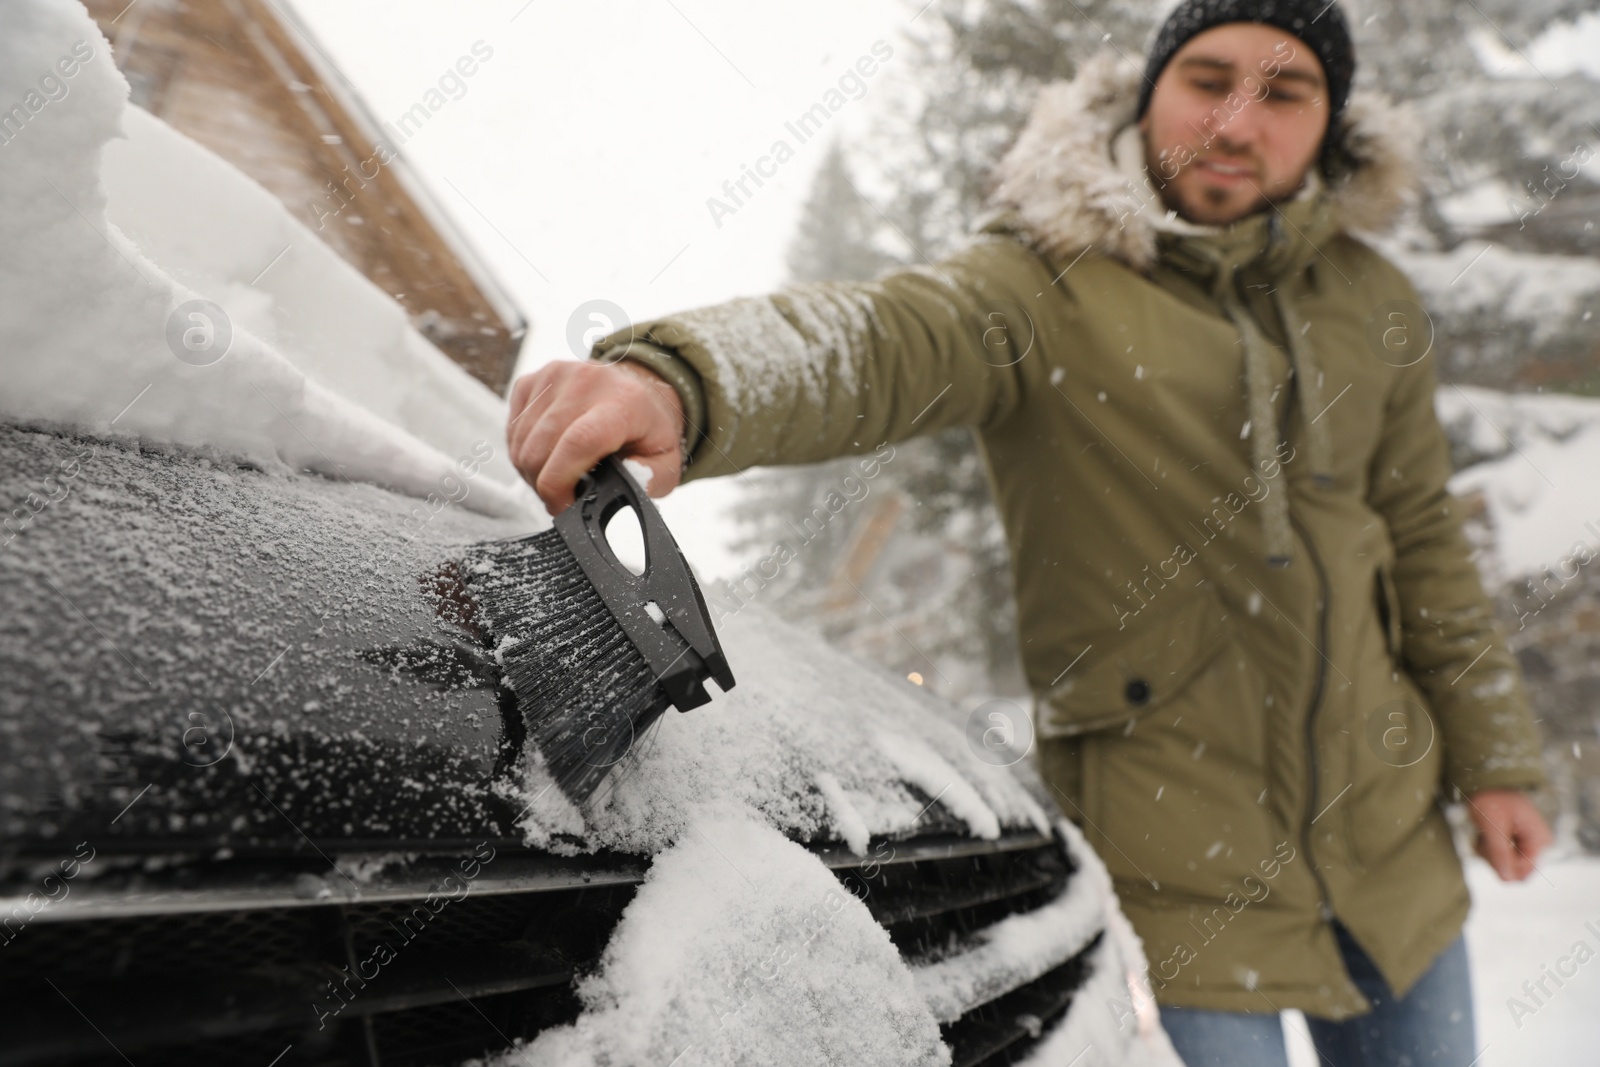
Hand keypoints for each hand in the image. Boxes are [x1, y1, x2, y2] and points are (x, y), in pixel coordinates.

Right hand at [506, 358, 685, 515]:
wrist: (639, 390)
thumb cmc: (648, 429)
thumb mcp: (665, 462)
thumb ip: (646, 482)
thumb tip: (613, 496)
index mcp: (624, 402)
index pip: (577, 443)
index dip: (561, 485)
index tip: (565, 507)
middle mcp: (586, 381)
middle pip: (541, 448)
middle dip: (546, 486)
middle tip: (564, 497)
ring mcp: (555, 376)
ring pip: (522, 444)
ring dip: (533, 471)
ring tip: (559, 476)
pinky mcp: (533, 379)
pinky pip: (512, 430)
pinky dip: (524, 452)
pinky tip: (548, 455)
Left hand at [1465, 788, 1551, 881]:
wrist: (1486, 781)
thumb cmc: (1490, 798)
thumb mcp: (1492, 825)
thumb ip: (1499, 853)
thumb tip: (1507, 880)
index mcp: (1539, 840)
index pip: (1523, 872)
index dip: (1501, 867)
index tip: (1487, 849)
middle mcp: (1538, 844)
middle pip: (1515, 870)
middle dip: (1495, 858)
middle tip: (1483, 840)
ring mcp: (1529, 843)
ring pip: (1507, 865)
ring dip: (1490, 853)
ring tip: (1483, 835)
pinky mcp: (1519, 842)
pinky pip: (1504, 857)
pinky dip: (1490, 849)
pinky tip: (1485, 836)